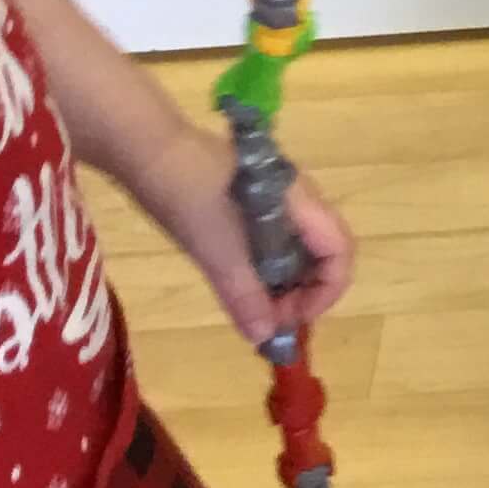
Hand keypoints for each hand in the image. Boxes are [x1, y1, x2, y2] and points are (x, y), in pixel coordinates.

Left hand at [135, 127, 354, 347]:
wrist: (148, 149)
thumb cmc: (190, 195)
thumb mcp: (216, 252)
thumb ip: (245, 296)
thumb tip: (265, 338)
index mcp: (302, 205)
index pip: (340, 253)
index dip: (325, 293)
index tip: (290, 320)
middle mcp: (299, 199)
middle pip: (324, 253)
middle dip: (305, 292)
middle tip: (269, 317)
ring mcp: (276, 197)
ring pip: (299, 248)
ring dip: (285, 282)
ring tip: (252, 303)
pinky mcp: (253, 199)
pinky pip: (275, 239)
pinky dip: (266, 266)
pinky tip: (237, 277)